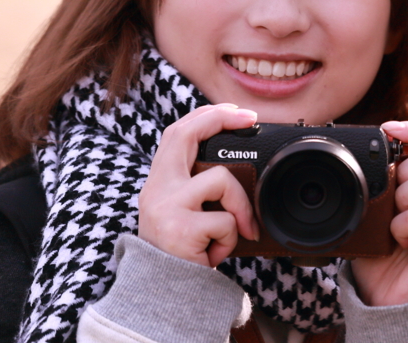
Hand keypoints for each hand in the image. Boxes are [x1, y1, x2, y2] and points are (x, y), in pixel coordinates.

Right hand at [138, 103, 260, 266]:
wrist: (168, 296)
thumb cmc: (185, 253)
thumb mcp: (185, 214)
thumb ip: (199, 189)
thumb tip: (240, 167)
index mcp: (159, 183)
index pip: (175, 134)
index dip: (204, 116)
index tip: (234, 111)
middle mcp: (156, 190)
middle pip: (184, 135)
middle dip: (220, 118)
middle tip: (251, 119)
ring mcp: (166, 207)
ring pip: (221, 180)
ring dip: (239, 207)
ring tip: (228, 233)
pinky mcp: (181, 228)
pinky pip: (226, 220)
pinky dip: (232, 238)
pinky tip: (216, 252)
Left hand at [350, 121, 407, 305]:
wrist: (388, 299)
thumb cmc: (384, 253)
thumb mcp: (381, 208)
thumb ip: (386, 181)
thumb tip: (373, 152)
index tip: (387, 128)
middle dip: (405, 170)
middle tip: (392, 198)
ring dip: (403, 197)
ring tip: (396, 219)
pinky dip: (401, 227)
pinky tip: (399, 240)